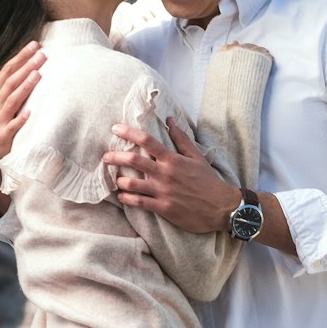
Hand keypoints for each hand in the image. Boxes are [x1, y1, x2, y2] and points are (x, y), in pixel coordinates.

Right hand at [0, 42, 45, 170]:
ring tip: (38, 74)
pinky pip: (12, 126)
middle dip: (26, 66)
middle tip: (41, 54)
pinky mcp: (3, 135)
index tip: (34, 45)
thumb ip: (6, 88)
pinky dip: (20, 119)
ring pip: (12, 99)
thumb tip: (23, 69)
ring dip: (25, 86)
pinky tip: (29, 113)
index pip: (7, 70)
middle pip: (11, 81)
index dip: (20, 57)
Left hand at [105, 118, 239, 232]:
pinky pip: (139, 202)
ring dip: (119, 181)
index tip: (115, 129)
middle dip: (115, 157)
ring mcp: (163, 192)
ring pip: (132, 183)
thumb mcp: (197, 156)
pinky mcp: (163, 208)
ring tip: (115, 180)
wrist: (221, 207)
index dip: (128, 133)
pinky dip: (127, 198)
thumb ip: (181, 139)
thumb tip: (170, 120)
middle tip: (106, 156)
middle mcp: (165, 174)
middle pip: (133, 160)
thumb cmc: (208, 181)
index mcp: (173, 159)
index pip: (146, 141)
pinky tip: (122, 196)